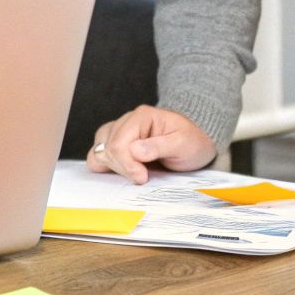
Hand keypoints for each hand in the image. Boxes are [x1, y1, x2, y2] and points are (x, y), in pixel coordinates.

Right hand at [85, 105, 217, 183]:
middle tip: (144, 176)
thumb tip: (134, 150)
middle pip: (107, 148)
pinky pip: (98, 154)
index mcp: (141, 116)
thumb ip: (159, 146)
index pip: (119, 143)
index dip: (127, 165)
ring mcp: (119, 131)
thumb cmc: (192, 142)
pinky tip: (122, 171)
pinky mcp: (117, 144)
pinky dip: (105, 165)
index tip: (143, 177)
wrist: (195, 146)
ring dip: (115, 167)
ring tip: (135, 172)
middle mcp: (126, 121)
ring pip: (99, 150)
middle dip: (124, 168)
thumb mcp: (183, 144)